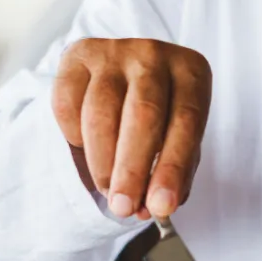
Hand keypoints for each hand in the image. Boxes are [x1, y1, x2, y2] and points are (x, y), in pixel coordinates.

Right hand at [52, 38, 211, 219]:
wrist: (127, 70)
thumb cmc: (163, 111)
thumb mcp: (179, 135)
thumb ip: (173, 171)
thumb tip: (155, 209)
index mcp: (192, 71)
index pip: (186, 122)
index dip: (173, 167)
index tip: (162, 206)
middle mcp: (155, 55)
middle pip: (143, 115)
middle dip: (132, 169)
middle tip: (124, 208)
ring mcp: (115, 51)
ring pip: (102, 113)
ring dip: (103, 162)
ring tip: (109, 192)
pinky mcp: (78, 55)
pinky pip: (69, 104)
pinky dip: (76, 136)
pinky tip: (88, 151)